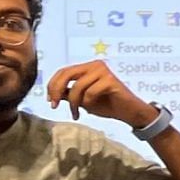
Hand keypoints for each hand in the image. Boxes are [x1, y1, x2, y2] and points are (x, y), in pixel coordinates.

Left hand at [44, 61, 158, 129]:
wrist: (129, 112)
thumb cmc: (108, 105)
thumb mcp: (83, 100)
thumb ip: (69, 94)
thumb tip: (52, 94)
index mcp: (88, 67)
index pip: (63, 71)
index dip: (52, 85)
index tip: (50, 101)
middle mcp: (95, 65)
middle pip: (66, 74)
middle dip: (56, 90)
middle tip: (54, 105)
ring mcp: (103, 71)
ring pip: (77, 86)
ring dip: (73, 103)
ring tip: (76, 114)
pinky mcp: (111, 80)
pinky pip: (90, 92)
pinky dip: (88, 103)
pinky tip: (91, 109)